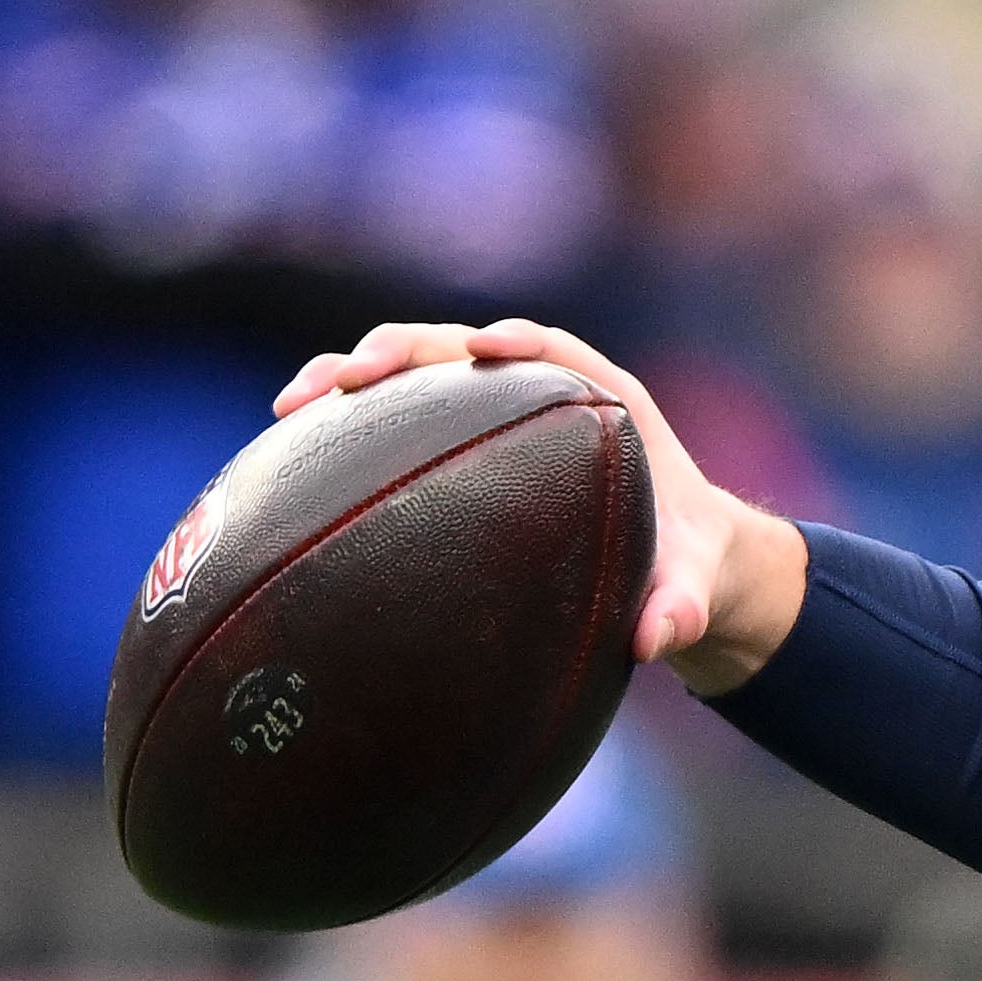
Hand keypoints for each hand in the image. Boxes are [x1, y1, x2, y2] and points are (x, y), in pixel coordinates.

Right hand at [274, 322, 808, 693]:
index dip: (519, 341)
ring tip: (291, 407)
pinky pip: (398, 421)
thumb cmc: (685, 566)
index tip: (482, 347)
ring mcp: (490, 412)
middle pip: (460, 349)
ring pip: (414, 377)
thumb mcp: (691, 590)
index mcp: (605, 404)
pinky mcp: (456, 441)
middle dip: (402, 351)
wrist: (675, 566)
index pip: (556, 351)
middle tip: (348, 378)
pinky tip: (289, 453)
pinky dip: (349, 427)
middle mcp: (539, 393)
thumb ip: (682, 609)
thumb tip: (658, 639)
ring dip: (352, 379)